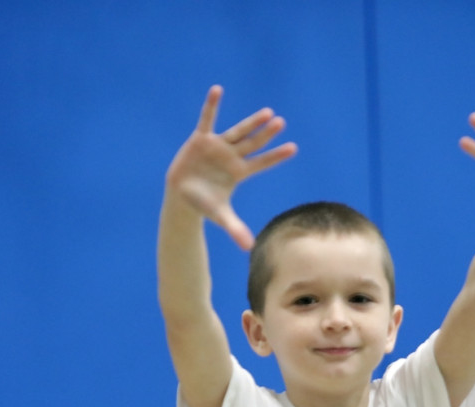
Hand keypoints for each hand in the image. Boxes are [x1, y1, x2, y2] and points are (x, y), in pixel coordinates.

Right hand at [166, 85, 297, 248]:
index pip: (262, 163)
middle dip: (266, 134)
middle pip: (253, 143)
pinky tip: (217, 90)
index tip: (293, 148)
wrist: (181, 195)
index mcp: (239, 172)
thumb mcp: (220, 216)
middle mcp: (231, 156)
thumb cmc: (204, 204)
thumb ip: (235, 229)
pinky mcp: (201, 139)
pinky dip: (211, 105)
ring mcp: (217, 146)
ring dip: (251, 122)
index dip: (276, 156)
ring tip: (267, 113)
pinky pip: (207, 119)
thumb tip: (249, 248)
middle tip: (281, 123)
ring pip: (237, 131)